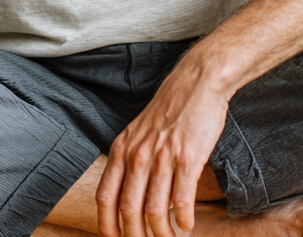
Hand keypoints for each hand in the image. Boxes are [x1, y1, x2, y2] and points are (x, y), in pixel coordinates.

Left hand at [97, 57, 230, 236]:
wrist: (197, 82)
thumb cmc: (171, 108)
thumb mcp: (140, 131)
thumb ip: (132, 160)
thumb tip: (132, 195)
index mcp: (122, 148)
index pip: (105, 198)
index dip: (108, 227)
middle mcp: (138, 155)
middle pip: (128, 211)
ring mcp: (162, 157)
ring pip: (155, 212)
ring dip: (163, 234)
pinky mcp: (188, 158)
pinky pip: (182, 200)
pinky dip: (184, 220)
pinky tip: (187, 225)